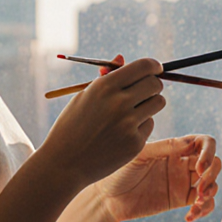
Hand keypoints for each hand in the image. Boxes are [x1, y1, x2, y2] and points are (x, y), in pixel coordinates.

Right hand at [39, 56, 165, 189]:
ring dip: (150, 104)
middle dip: (153, 85)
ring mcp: (128, 124)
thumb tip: (122, 58)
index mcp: (104, 86)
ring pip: (158, 103)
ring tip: (131, 112)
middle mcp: (119, 103)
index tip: (156, 68)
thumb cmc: (72, 125)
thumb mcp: (83, 97)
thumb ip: (106, 78)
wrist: (63, 163)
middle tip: (146, 90)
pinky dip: (139, 126)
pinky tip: (120, 134)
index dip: (153, 65)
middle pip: (155, 84)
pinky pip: (149, 125)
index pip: (144, 66)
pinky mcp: (135, 143)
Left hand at [94, 134, 221, 221]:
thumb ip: (164, 148)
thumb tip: (191, 142)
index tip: (198, 167)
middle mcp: (181, 163)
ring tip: (196, 203)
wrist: (107, 197)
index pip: (203, 143)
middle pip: (213, 163)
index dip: (209, 152)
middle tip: (200, 188)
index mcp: (173, 147)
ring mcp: (182, 182)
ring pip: (212, 184)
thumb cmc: (118, 170)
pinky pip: (204, 203)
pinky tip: (190, 216)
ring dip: (212, 193)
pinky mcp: (180, 200)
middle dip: (212, 175)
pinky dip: (205, 210)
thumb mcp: (138, 155)